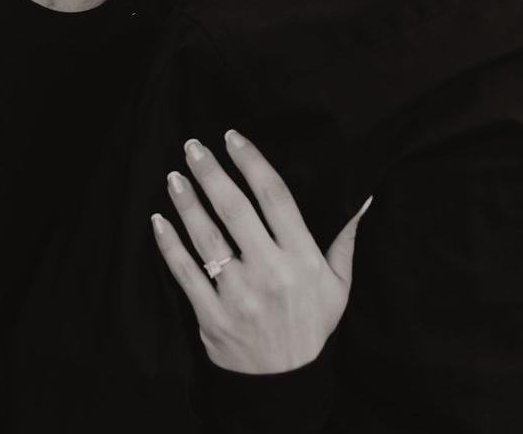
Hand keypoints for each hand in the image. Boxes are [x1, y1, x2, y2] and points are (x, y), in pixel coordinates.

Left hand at [151, 129, 371, 374]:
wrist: (286, 384)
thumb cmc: (313, 325)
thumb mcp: (339, 284)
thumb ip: (346, 238)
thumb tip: (364, 197)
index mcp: (302, 259)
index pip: (275, 197)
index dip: (252, 162)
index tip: (233, 137)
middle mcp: (270, 272)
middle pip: (235, 210)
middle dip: (211, 173)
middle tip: (193, 146)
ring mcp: (238, 296)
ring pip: (206, 238)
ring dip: (187, 203)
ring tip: (174, 177)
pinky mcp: (211, 317)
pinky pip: (185, 274)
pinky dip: (168, 245)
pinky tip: (158, 220)